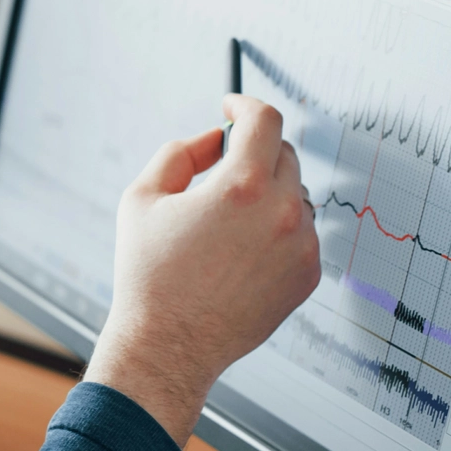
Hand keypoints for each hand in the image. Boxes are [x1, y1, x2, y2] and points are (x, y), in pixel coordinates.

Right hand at [83, 95, 321, 443]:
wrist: (168, 345)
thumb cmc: (149, 275)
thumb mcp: (142, 197)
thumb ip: (181, 151)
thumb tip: (215, 137)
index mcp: (241, 187)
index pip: (265, 120)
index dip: (245, 104)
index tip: (232, 108)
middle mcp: (282, 213)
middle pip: (284, 153)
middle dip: (253, 152)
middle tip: (221, 169)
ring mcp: (301, 246)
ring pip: (296, 193)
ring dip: (269, 192)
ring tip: (226, 223)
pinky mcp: (308, 275)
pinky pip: (302, 231)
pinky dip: (278, 229)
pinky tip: (241, 252)